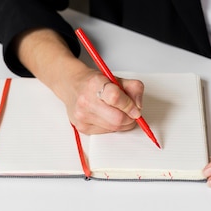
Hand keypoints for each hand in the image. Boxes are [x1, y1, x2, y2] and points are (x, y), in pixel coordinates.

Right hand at [14, 28, 145, 133]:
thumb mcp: (116, 78)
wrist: (72, 86)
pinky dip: (112, 126)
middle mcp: (85, 101)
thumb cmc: (94, 83)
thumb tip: (138, 107)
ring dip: (123, 123)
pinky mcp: (82, 128)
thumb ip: (133, 88)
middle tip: (131, 113)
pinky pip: (106, 132)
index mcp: (95, 84)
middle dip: (130, 118)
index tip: (136, 109)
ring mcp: (82, 116)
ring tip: (118, 112)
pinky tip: (107, 116)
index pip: (116, 97)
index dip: (130, 105)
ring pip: (114, 128)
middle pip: (117, 119)